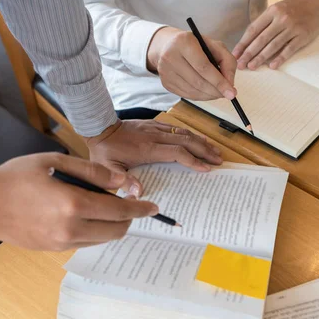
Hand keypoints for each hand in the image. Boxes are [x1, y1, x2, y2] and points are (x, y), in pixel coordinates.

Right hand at [0, 153, 158, 250]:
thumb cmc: (16, 177)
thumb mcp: (54, 162)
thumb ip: (92, 172)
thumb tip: (122, 182)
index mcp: (73, 204)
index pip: (119, 211)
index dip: (140, 209)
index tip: (153, 207)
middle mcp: (71, 229)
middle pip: (116, 230)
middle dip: (130, 219)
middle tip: (131, 204)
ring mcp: (62, 243)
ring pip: (102, 239)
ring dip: (113, 226)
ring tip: (109, 207)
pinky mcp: (54, 250)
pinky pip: (86, 243)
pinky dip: (96, 231)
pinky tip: (89, 215)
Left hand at [86, 119, 222, 195]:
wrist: (100, 126)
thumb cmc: (104, 150)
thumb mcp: (108, 169)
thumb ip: (123, 180)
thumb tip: (138, 193)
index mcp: (148, 149)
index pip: (177, 153)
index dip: (193, 160)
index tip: (205, 168)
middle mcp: (155, 137)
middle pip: (187, 141)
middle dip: (205, 150)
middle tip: (219, 160)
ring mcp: (156, 129)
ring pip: (184, 133)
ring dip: (201, 141)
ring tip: (215, 150)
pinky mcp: (155, 125)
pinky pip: (177, 129)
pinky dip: (191, 134)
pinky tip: (198, 139)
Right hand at [147, 26, 237, 100]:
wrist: (168, 46)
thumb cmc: (195, 45)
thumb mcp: (214, 45)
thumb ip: (227, 61)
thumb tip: (230, 84)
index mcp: (183, 42)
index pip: (203, 67)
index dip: (219, 82)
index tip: (232, 92)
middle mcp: (170, 56)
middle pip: (198, 82)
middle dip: (216, 91)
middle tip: (228, 94)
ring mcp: (165, 71)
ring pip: (193, 91)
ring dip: (210, 95)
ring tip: (218, 92)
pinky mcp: (165, 83)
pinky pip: (187, 95)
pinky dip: (201, 97)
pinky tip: (207, 92)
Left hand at [232, 0, 318, 69]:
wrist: (315, 3)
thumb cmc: (292, 9)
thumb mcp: (276, 10)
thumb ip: (264, 23)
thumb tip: (247, 42)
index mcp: (272, 12)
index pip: (253, 29)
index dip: (243, 43)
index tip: (235, 54)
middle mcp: (281, 19)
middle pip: (261, 39)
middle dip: (249, 53)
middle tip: (241, 64)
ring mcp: (292, 28)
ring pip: (273, 45)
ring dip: (261, 57)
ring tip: (252, 66)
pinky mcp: (302, 36)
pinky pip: (289, 49)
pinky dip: (280, 58)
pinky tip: (272, 66)